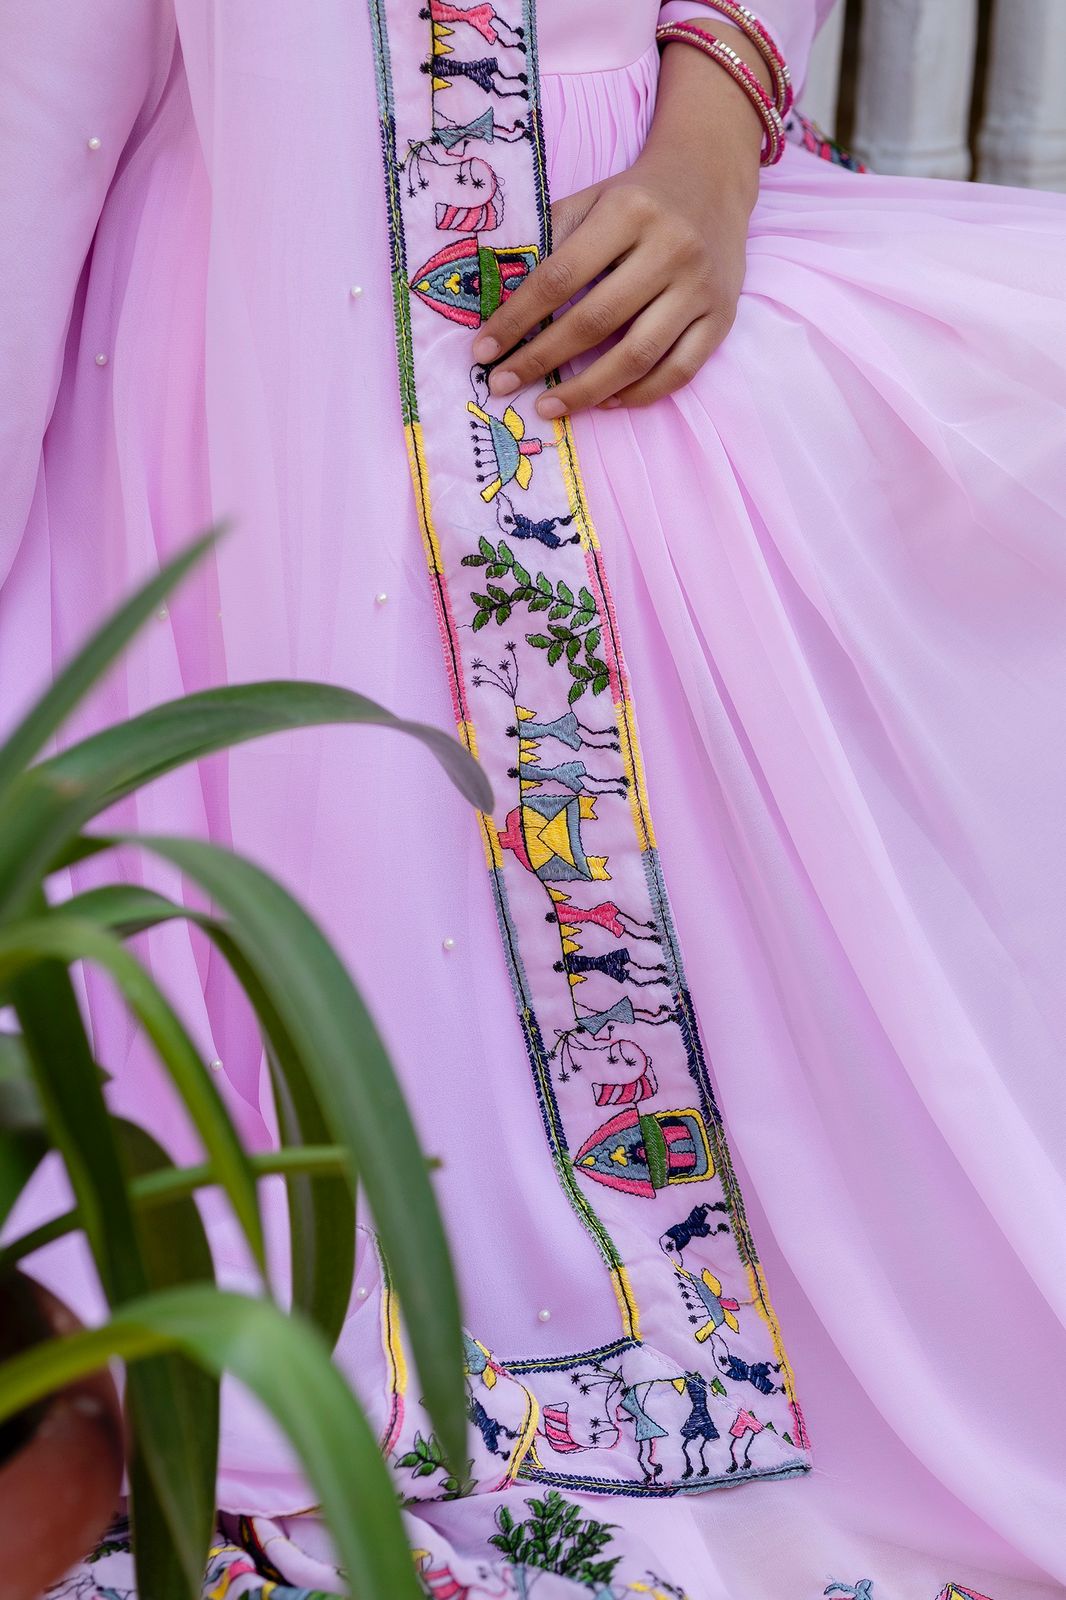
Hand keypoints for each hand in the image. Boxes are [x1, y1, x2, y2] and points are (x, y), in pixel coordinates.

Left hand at [471, 29, 763, 418]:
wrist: (712, 178)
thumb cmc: (638, 197)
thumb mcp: (591, 198)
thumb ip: (550, 240)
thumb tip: (500, 302)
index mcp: (628, 211)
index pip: (560, 277)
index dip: (518, 319)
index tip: (484, 351)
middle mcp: (670, 248)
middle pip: (595, 321)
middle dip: (541, 359)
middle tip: (503, 384)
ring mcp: (700, 287)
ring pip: (637, 356)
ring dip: (586, 390)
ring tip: (549, 406)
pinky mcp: (721, 317)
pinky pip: (678, 371)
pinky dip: (639, 394)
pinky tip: (604, 400)